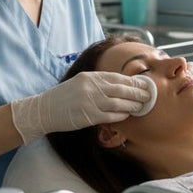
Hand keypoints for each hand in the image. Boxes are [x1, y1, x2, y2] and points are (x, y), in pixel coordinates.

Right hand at [10, 71, 150, 142]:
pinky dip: (121, 115)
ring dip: (132, 105)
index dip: (132, 81)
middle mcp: (91, 87)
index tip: (142, 84)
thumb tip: (120, 85)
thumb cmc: (64, 97)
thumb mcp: (80, 83)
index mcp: (90, 77)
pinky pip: (110, 115)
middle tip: (148, 96)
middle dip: (137, 93)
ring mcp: (89, 102)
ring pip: (119, 103)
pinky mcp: (88, 116)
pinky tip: (127, 115)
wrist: (44, 110)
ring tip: (141, 107)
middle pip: (121, 89)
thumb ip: (98, 82)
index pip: (117, 77)